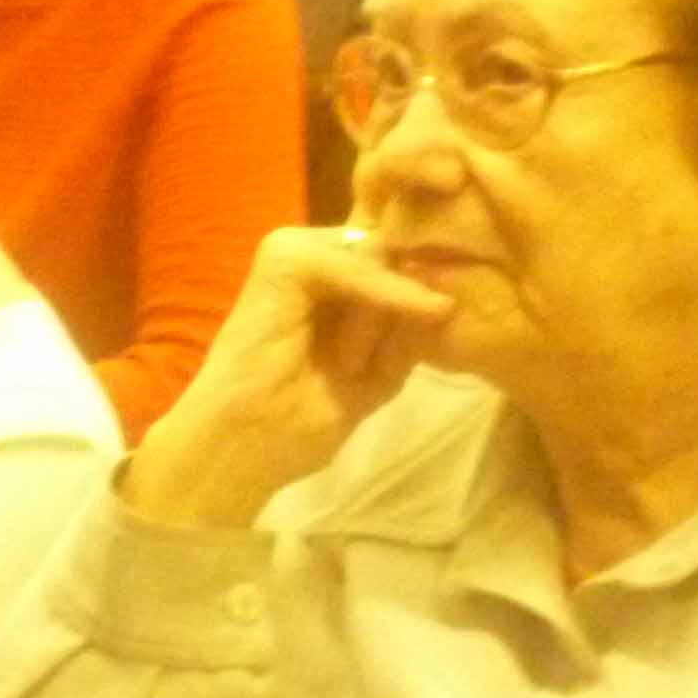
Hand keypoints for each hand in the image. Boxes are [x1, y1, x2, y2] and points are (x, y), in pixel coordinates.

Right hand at [125, 225, 456, 532]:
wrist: (245, 445)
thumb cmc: (302, 419)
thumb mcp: (380, 372)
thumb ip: (412, 332)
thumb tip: (452, 294)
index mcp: (336, 284)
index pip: (403, 265)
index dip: (422, 295)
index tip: (433, 331)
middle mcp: (318, 258)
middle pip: (395, 255)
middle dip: (402, 305)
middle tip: (369, 364)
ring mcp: (296, 253)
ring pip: (381, 256)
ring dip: (382, 313)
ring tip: (349, 367)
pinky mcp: (282, 260)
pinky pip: (354, 263)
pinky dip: (377, 297)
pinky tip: (374, 337)